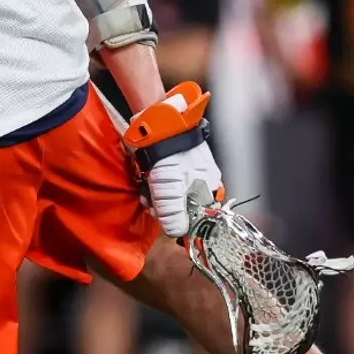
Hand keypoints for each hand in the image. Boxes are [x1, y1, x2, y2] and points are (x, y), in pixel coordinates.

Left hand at [123, 82, 223, 238]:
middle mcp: (200, 183)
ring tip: (146, 190)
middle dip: (164, 209)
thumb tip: (175, 232)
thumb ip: (173, 212)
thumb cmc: (170, 153)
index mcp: (209, 190)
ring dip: (155, 198)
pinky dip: (153, 186)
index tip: (167, 222)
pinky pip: (163, 185)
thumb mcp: (171, 187)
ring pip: (169, 197)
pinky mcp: (171, 166)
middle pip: (182, 208)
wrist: (158, 121)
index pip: (199, 218)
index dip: (181, 222)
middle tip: (152, 204)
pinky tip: (145, 183)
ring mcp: (185, 174)